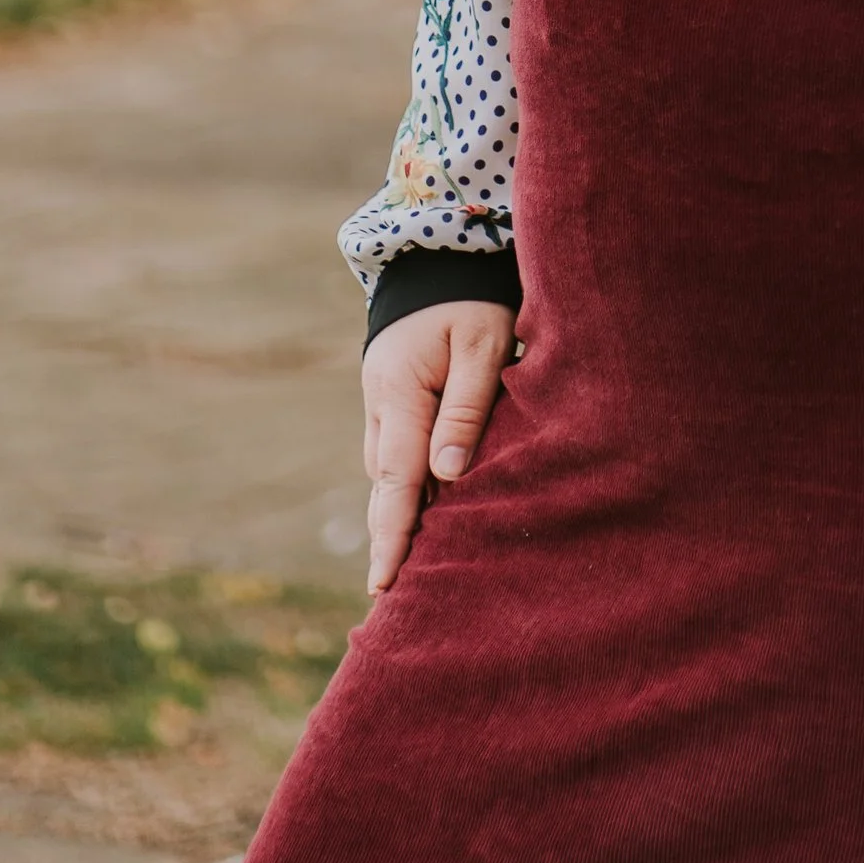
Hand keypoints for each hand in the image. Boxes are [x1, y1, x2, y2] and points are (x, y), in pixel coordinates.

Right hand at [360, 298, 515, 592]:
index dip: (391, 535)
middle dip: (394, 540)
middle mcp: (381, 410)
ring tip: (417, 575)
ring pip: (394, 476)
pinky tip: (430, 519)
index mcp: (398, 394)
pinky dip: (412, 490)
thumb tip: (449, 476)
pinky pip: (402, 459)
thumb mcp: (482, 343)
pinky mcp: (397, 407)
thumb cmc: (470, 299)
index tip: (383, 584)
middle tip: (399, 603)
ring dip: (404, 516)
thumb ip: (468, 408)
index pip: (395, 480)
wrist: (438, 259)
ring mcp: (384, 408)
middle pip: (389, 488)